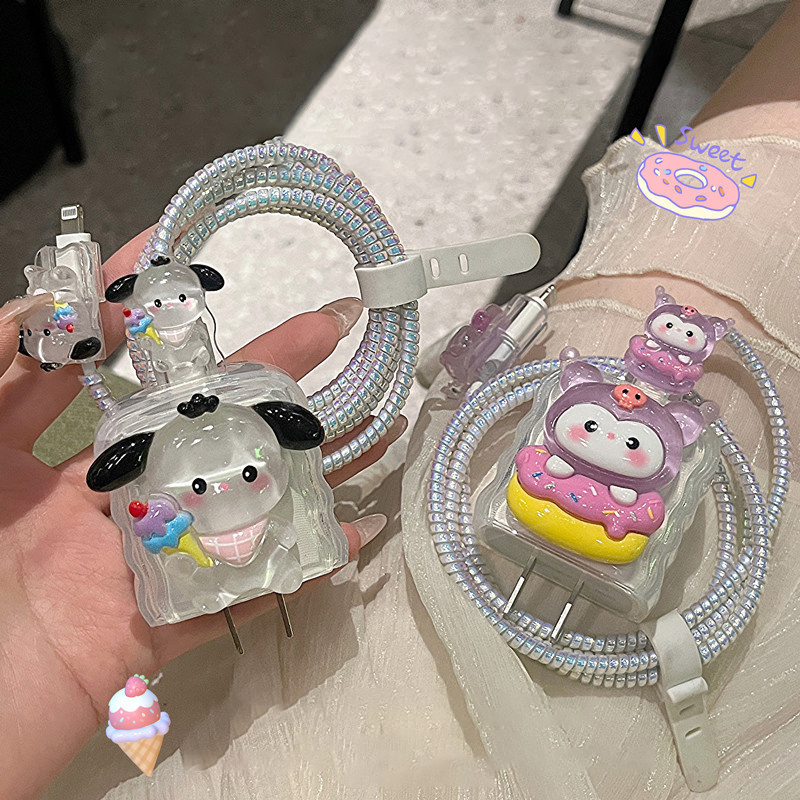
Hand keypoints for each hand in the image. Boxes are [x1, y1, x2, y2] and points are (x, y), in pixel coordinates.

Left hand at [0, 230, 403, 799]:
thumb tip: (51, 300)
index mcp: (26, 459)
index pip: (92, 369)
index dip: (133, 311)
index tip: (180, 255)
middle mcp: (88, 502)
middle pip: (189, 425)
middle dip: (258, 371)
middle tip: (324, 327)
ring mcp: (126, 563)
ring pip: (228, 505)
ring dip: (298, 467)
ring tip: (365, 428)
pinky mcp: (147, 628)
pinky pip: (229, 598)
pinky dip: (289, 572)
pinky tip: (344, 538)